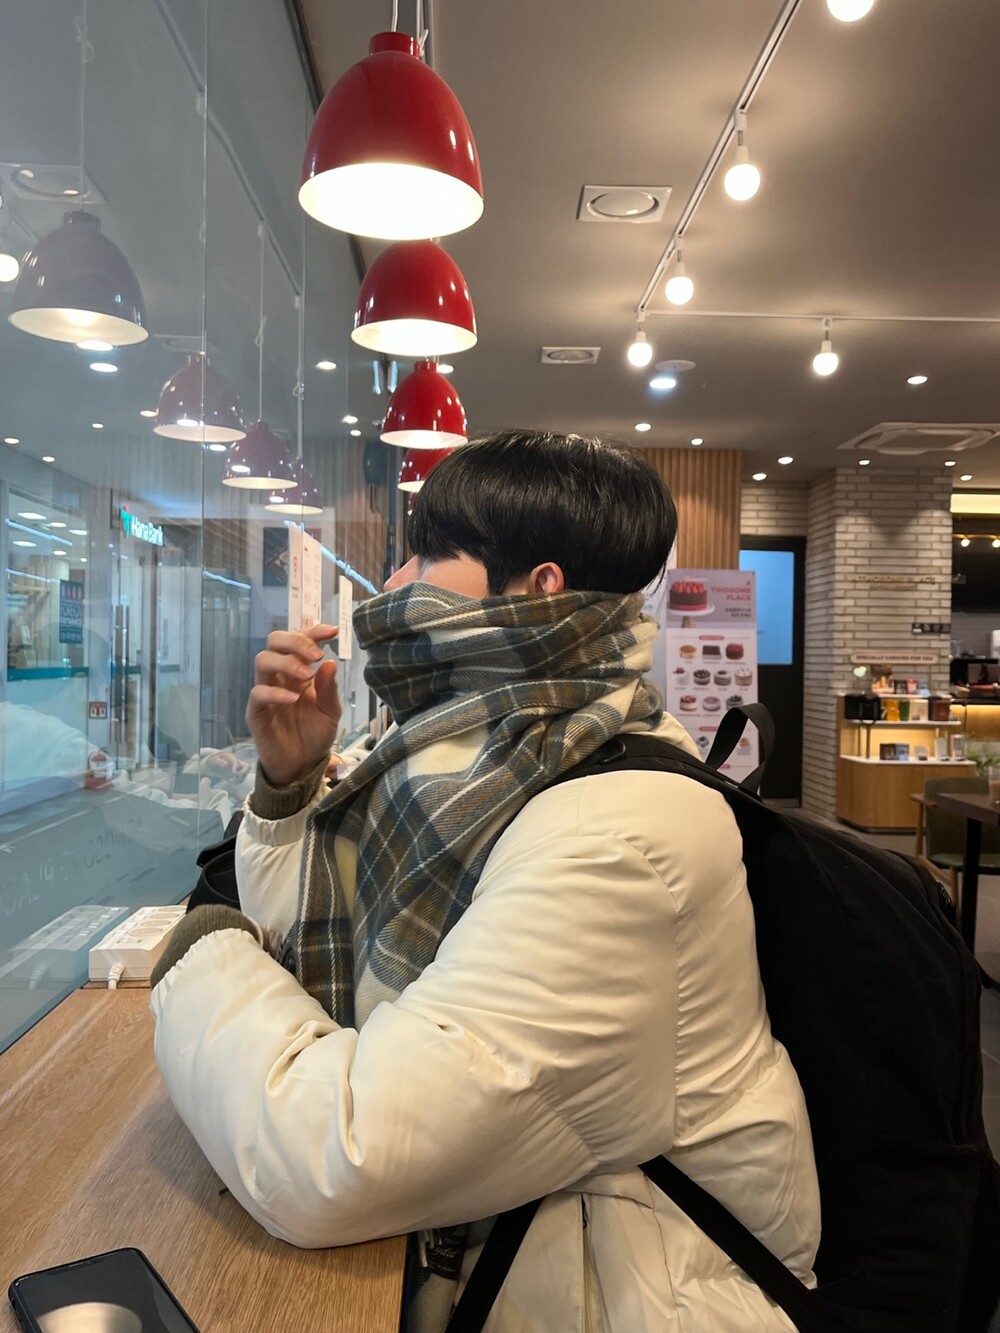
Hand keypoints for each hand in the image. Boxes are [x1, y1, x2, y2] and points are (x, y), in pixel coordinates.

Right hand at [247, 624, 340, 787]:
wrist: (302, 765)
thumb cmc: (315, 735)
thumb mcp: (330, 712)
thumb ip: (329, 688)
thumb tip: (330, 662)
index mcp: (299, 670)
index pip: (300, 641)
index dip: (313, 631)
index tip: (333, 631)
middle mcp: (280, 676)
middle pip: (274, 641)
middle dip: (295, 641)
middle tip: (315, 654)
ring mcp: (266, 692)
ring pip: (262, 660)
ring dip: (285, 662)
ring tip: (306, 675)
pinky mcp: (256, 712)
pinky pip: (258, 693)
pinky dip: (275, 692)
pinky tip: (293, 698)